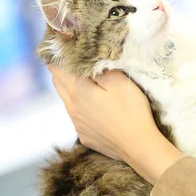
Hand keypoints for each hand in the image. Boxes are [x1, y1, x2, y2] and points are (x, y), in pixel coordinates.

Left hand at [48, 65, 182, 181]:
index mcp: (78, 91)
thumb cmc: (131, 110)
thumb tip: (86, 61)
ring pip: (67, 102)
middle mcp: (72, 108)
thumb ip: (100, 69)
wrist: (138, 146)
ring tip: (81, 84)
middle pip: (58, 85)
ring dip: (70, 91)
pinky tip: (93, 109)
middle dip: (60, 73)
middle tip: (68, 63)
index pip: (59, 70)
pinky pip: (77, 118)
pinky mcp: (85, 137)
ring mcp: (78, 124)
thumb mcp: (119, 82)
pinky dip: (80, 109)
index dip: (58, 58)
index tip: (60, 50)